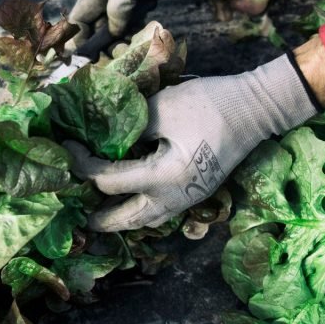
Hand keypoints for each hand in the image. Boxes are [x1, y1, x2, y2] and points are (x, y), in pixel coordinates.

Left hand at [66, 52, 324, 231]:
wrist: (256, 108)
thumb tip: (103, 138)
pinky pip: (161, 211)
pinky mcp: (196, 192)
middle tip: (78, 213)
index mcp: (165, 176)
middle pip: (129, 219)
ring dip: (121, 218)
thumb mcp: (162, 108)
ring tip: (100, 211)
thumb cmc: (210, 103)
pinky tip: (131, 199)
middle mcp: (176, 197)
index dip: (83, 166)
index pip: (110, 181)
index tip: (68, 148)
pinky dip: (141, 210)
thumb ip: (129, 127)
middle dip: (100, 219)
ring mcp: (189, 199)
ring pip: (147, 220)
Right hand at [69, 0, 201, 44]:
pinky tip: (145, 34)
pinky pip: (128, 26)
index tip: (90, 60)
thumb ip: (117, 8)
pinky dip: (134, 33)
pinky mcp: (134, 5)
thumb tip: (113, 32)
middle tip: (122, 55)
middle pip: (95, 30)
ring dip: (122, 41)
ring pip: (113, 30)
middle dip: (105, 45)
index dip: (79, 41)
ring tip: (137, 46)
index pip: (77, 21)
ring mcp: (119, 2)